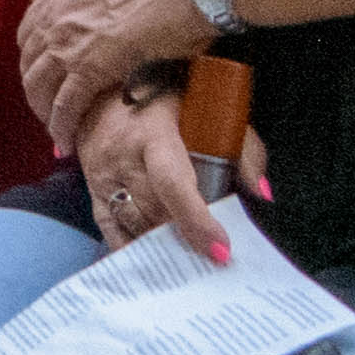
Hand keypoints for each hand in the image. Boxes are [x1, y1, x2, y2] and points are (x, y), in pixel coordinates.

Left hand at [13, 0, 213, 142]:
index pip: (28, 32)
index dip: (32, 55)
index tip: (41, 71)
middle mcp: (55, 21)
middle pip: (29, 63)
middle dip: (35, 87)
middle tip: (46, 105)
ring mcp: (69, 46)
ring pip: (39, 86)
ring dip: (43, 110)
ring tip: (54, 128)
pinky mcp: (90, 70)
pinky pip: (65, 105)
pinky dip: (61, 126)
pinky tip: (64, 141)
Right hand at [74, 83, 233, 259]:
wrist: (102, 90)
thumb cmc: (167, 103)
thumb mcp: (209, 110)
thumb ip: (243, 149)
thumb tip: (262, 191)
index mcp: (153, 133)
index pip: (171, 182)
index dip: (195, 219)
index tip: (220, 249)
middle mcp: (122, 155)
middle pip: (154, 212)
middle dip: (185, 241)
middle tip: (213, 263)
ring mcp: (101, 175)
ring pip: (133, 224)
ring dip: (162, 247)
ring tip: (191, 264)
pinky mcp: (91, 189)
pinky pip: (110, 229)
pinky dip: (133, 249)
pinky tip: (155, 260)